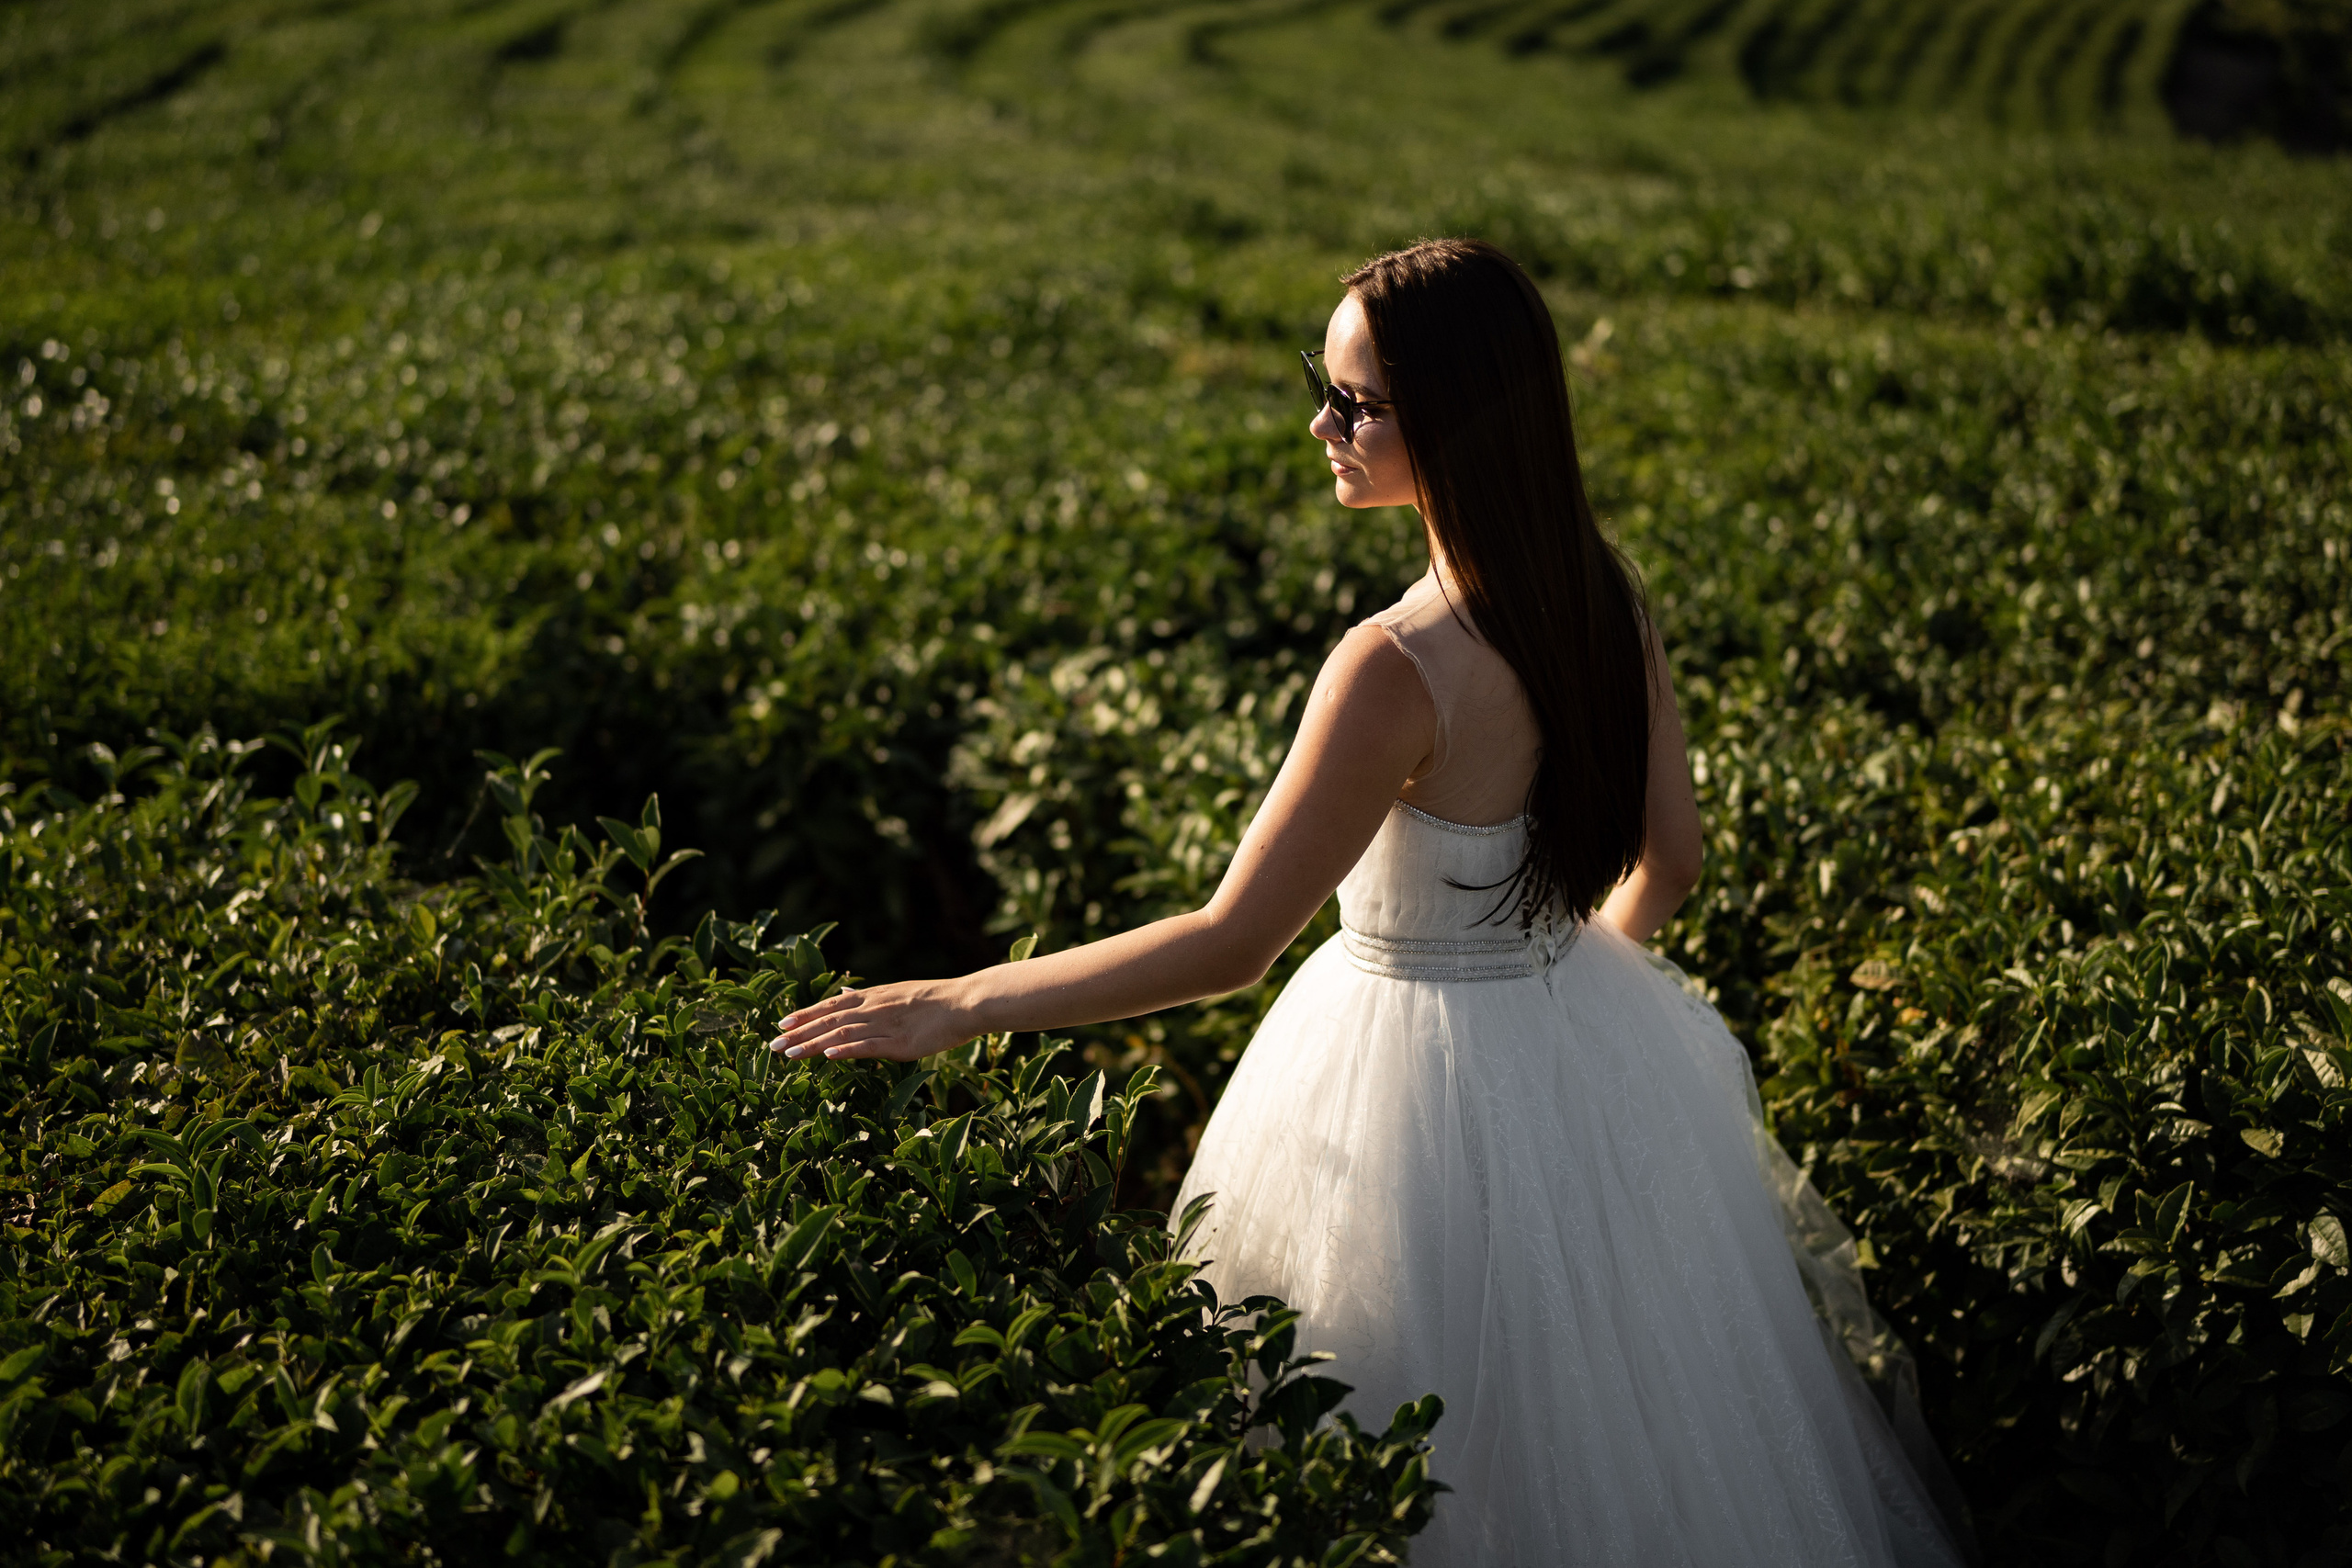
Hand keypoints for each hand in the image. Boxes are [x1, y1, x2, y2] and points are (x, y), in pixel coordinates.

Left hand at [768, 979, 977, 1061]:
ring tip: (789, 1054)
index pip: (831, 1005)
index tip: (782, 1024)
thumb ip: (871, 998)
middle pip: (829, 1020)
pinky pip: (867, 1047)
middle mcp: (874, 1008)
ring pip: (841, 1034)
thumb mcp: (899, 992)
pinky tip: (827, 1056)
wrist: (966, 1002)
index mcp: (874, 996)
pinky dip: (845, 1050)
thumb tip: (844, 994)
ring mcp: (886, 1025)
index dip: (805, 1015)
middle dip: (799, 1034)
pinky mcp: (900, 1042)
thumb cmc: (937, 1000)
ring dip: (812, 1044)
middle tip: (772, 1046)